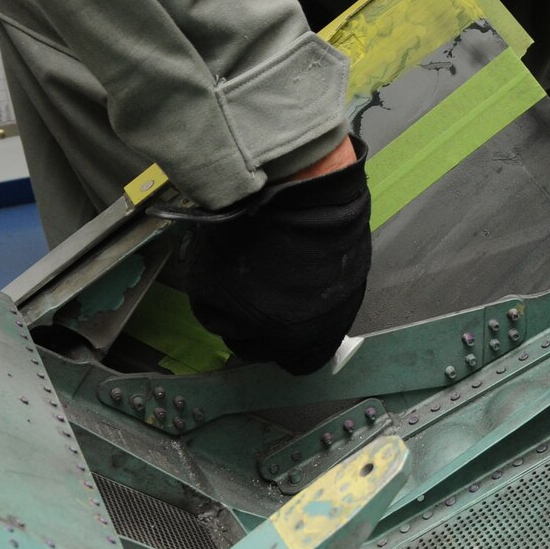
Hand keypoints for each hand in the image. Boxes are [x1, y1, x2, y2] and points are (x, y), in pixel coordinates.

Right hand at [187, 138, 370, 374]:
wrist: (295, 184)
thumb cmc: (330, 218)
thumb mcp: (344, 273)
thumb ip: (323, 304)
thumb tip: (309, 312)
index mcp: (319, 331)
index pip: (302, 363)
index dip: (292, 346)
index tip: (284, 330)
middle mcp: (277, 336)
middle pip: (255, 349)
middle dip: (256, 327)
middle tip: (258, 292)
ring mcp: (239, 316)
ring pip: (226, 327)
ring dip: (230, 306)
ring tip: (243, 268)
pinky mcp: (207, 293)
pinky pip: (205, 302)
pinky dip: (211, 284)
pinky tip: (227, 257)